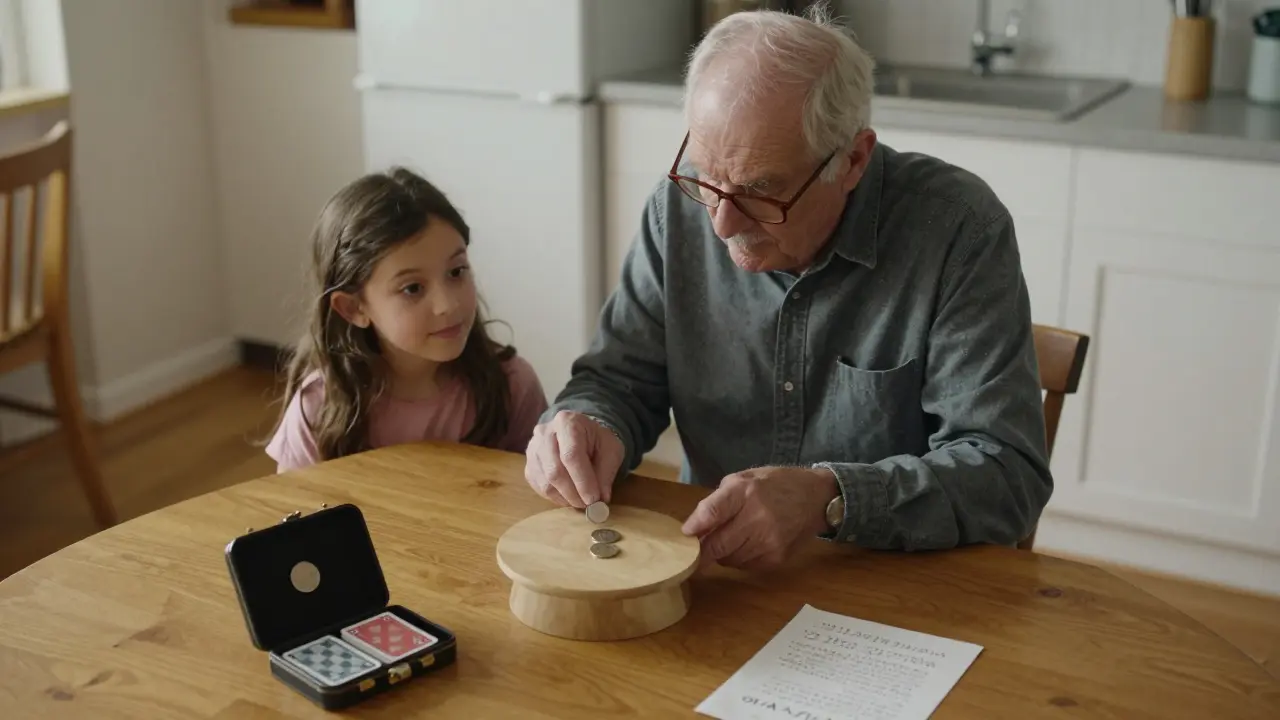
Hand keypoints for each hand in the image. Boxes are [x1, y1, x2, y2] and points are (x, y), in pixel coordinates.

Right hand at [523, 410, 624, 508]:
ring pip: (545, 483)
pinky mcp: (529, 465)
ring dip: (566, 498)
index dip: (583, 480)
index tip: (594, 499)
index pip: (571, 455)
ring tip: (582, 500)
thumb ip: (606, 472)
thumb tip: (600, 498)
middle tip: (589, 505)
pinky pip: (539, 487)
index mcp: (567, 422)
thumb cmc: (597, 441)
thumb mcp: (611, 450)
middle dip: (574, 493)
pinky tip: (569, 496)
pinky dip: (556, 497)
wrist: (581, 434)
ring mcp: (533, 449)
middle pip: (555, 471)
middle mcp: (545, 433)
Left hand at [682, 466, 837, 570]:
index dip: (695, 527)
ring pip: (728, 560)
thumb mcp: (743, 479)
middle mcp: (758, 517)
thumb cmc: (774, 485)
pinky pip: (744, 566)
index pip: (713, 511)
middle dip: (701, 550)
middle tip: (695, 549)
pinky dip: (738, 558)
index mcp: (746, 491)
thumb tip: (693, 529)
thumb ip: (717, 502)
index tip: (684, 535)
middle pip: (717, 545)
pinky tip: (747, 543)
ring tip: (730, 537)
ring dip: (721, 553)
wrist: (816, 498)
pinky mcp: (776, 558)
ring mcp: (769, 541)